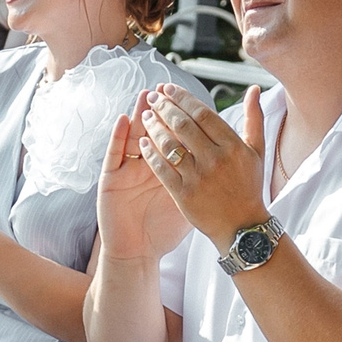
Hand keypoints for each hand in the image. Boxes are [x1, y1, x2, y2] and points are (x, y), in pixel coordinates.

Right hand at [97, 98, 196, 262]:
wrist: (138, 252)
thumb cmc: (163, 229)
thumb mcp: (188, 201)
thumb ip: (205, 179)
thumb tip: (232, 162)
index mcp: (166, 167)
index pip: (175, 137)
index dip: (182, 119)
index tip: (193, 101)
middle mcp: (144, 164)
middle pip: (153, 131)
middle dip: (161, 111)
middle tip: (167, 89)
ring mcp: (126, 170)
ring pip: (132, 137)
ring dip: (138, 115)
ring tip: (146, 96)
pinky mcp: (110, 179)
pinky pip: (113, 155)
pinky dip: (117, 137)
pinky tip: (123, 121)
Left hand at [136, 82, 272, 249]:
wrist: (242, 227)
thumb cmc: (249, 187)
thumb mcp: (256, 151)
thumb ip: (253, 118)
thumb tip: (254, 89)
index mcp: (233, 146)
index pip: (202, 113)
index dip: (182, 98)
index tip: (168, 89)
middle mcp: (215, 160)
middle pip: (183, 125)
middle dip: (164, 107)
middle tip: (152, 97)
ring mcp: (198, 178)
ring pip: (169, 145)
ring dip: (153, 126)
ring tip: (145, 115)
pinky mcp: (184, 195)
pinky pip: (161, 169)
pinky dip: (150, 153)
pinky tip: (143, 142)